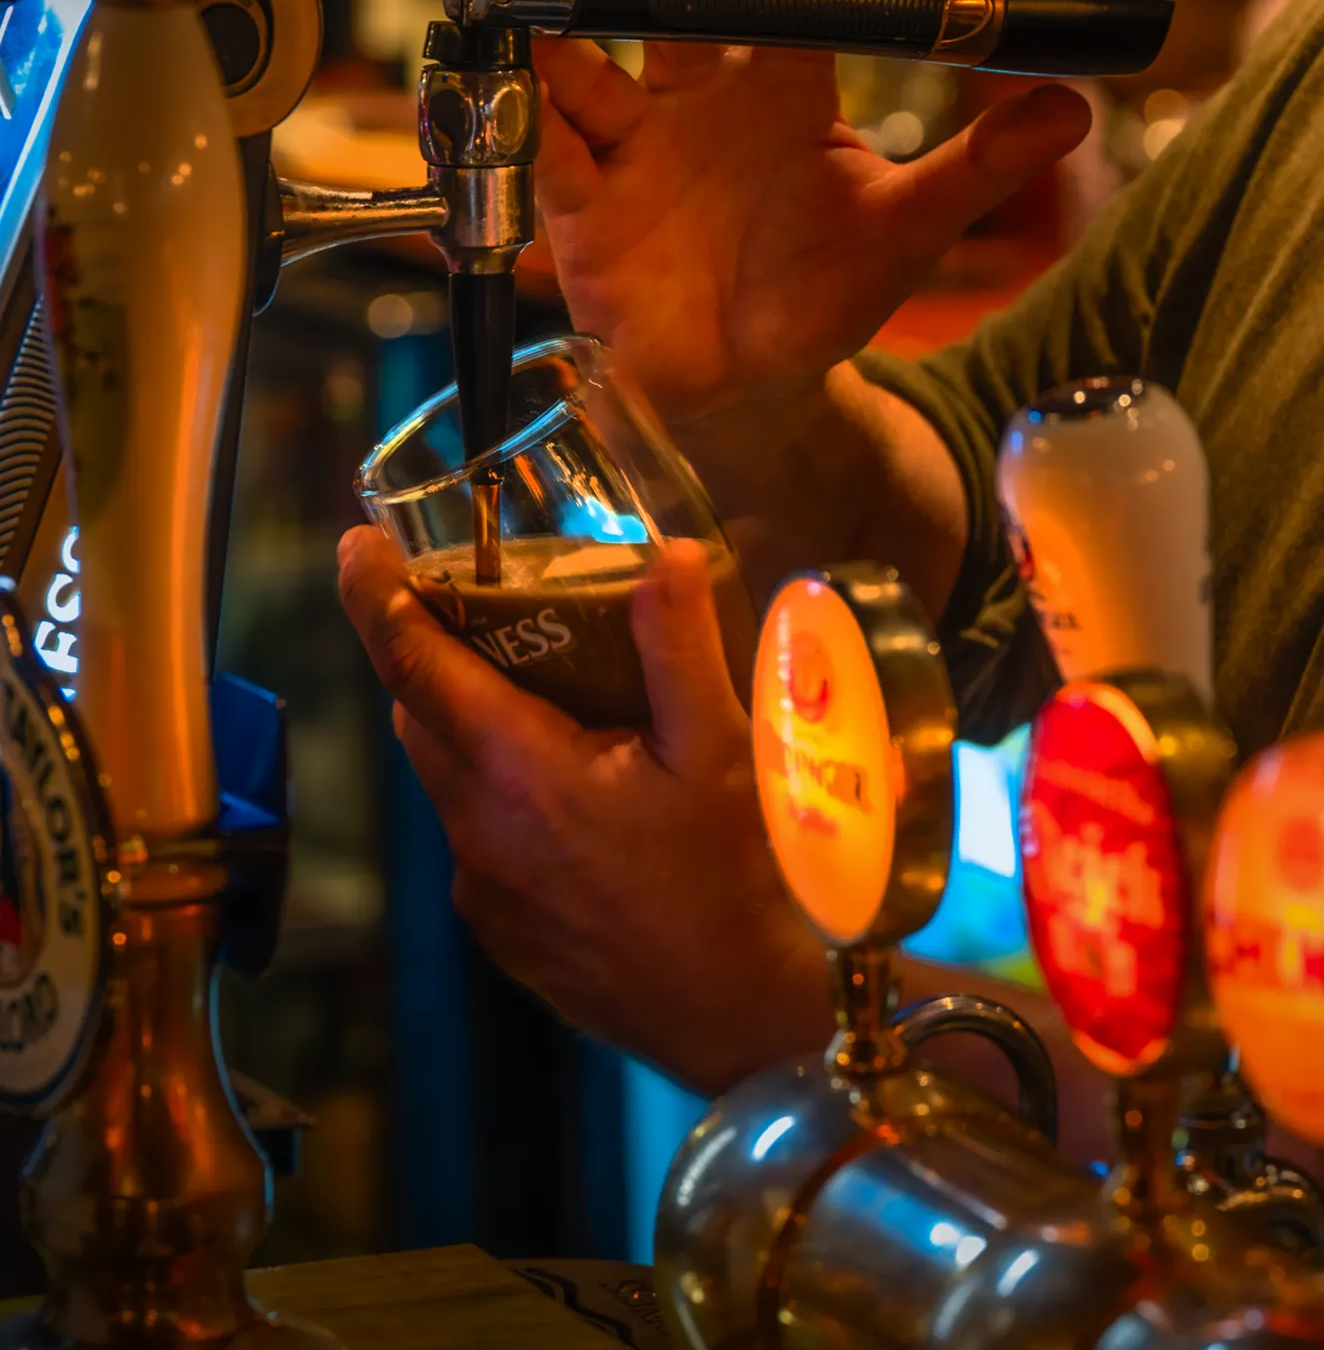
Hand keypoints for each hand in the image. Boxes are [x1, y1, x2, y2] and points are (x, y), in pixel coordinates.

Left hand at [336, 526, 830, 1090]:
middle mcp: (477, 828)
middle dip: (435, 652)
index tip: (357, 545)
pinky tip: (583, 797)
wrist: (730, 1013)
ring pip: (449, 777)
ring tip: (554, 698)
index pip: (414, 664)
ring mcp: (481, 886)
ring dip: (474, 725)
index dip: (375, 596)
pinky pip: (478, 834)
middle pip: (421, 715)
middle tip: (488, 606)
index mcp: (519, 770)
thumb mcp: (716, 749)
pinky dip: (503, 792)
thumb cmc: (729, 877)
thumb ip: (678, 645)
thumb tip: (668, 554)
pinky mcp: (498, 927)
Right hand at [533, 0, 1090, 424]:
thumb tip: (1076, 105)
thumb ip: (981, 166)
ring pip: (589, 51)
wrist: (754, 385)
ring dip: (572, 22)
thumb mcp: (908, 226)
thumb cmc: (825, 290)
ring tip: (564, 9)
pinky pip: (542, 147)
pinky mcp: (579, 198)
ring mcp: (633, 139)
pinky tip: (515, 90)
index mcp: (786, 83)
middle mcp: (703, 91)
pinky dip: (524, 120)